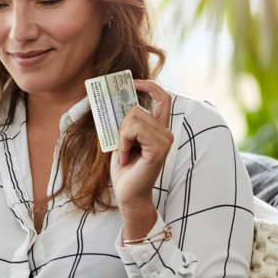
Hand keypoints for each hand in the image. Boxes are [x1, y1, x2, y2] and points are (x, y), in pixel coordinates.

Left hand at [110, 80, 173, 237]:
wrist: (127, 195)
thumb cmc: (124, 170)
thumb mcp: (121, 140)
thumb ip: (123, 121)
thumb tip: (112, 97)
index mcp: (158, 128)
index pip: (162, 97)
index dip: (148, 85)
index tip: (131, 82)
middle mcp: (166, 132)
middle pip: (136, 108)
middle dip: (120, 126)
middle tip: (120, 147)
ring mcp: (165, 140)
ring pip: (133, 118)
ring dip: (121, 137)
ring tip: (123, 154)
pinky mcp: (159, 149)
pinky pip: (133, 130)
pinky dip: (123, 143)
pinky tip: (125, 158)